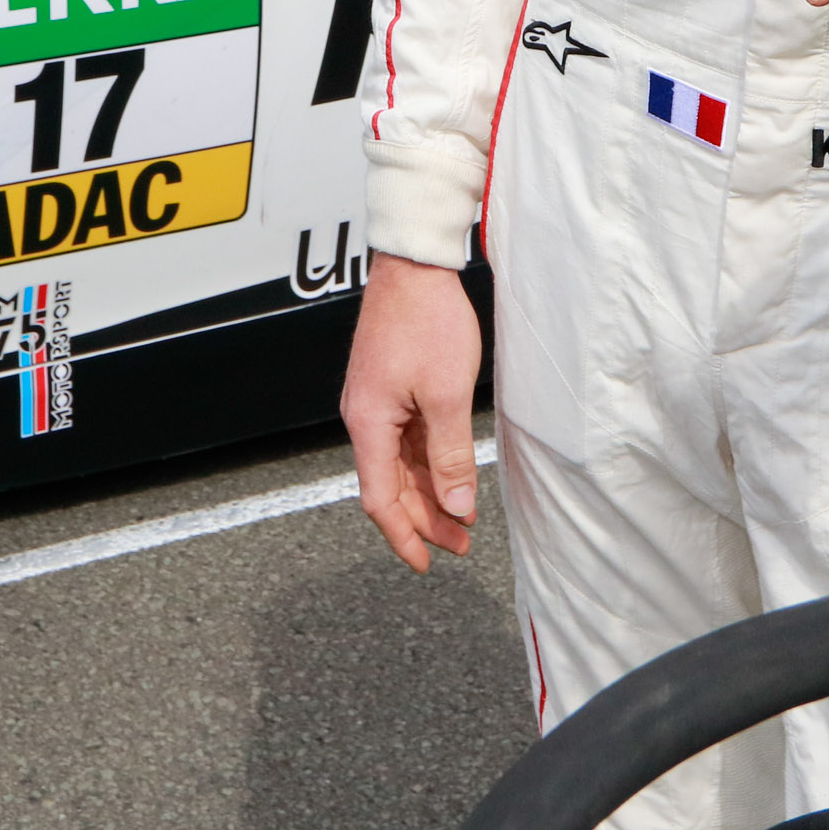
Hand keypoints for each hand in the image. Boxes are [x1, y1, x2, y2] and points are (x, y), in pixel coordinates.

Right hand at [341, 254, 480, 569]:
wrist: (414, 266)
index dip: (403, 536)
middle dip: (425, 519)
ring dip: (430, 491)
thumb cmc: (424, 319)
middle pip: (390, 485)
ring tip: (463, 513)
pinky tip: (452, 471)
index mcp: (369, 422)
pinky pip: (407, 439)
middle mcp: (365, 417)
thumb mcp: (447, 394)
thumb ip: (451, 453)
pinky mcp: (390, 388)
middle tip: (460, 542)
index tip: (426, 563)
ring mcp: (376, 402)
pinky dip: (429, 462)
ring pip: (400, 464)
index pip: (380, 499)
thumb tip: (457, 503)